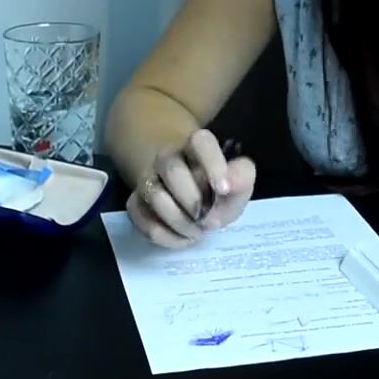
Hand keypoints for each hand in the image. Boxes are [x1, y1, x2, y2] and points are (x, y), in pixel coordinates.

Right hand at [125, 129, 255, 247]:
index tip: (224, 189)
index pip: (201, 141)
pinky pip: (143, 220)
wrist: (192, 201)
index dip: (212, 163)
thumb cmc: (217, 190)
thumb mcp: (238, 184)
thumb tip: (229, 182)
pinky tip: (182, 238)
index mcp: (196, 146)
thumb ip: (242, 178)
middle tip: (209, 219)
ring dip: (180, 222)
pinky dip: (166, 236)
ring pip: (155, 196)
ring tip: (197, 231)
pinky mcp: (135, 203)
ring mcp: (148, 179)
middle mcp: (167, 158)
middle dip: (193, 200)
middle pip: (172, 169)